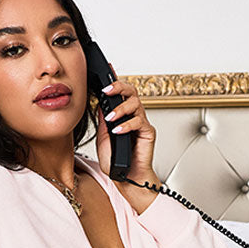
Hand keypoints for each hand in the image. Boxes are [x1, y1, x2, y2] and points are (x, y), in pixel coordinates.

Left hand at [92, 68, 161, 207]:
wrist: (127, 178)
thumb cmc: (116, 161)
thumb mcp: (103, 138)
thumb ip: (103, 121)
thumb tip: (100, 104)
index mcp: (122, 115)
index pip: (119, 94)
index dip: (114, 81)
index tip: (107, 70)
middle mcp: (133, 116)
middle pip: (131, 92)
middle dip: (119, 87)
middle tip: (107, 90)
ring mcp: (141, 124)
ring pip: (136, 104)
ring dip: (121, 109)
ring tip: (111, 119)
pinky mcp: (148, 133)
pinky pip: (140, 122)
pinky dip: (127, 125)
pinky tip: (118, 130)